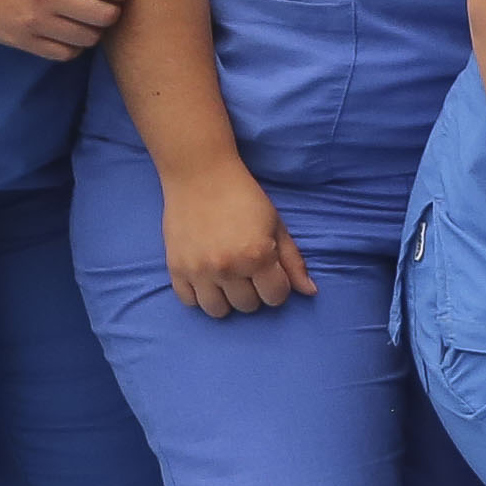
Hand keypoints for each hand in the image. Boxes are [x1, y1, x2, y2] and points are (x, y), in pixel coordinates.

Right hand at [0, 0, 127, 59]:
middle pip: (105, 17)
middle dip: (112, 11)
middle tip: (103, 4)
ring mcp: (34, 23)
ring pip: (88, 39)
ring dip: (93, 30)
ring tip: (84, 18)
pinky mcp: (22, 42)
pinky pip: (65, 54)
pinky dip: (74, 46)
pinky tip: (67, 32)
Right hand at [159, 161, 312, 319]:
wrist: (200, 175)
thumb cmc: (244, 197)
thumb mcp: (276, 226)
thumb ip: (293, 261)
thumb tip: (310, 292)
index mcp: (257, 256)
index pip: (275, 297)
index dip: (277, 286)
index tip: (270, 272)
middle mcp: (227, 267)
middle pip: (248, 306)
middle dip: (254, 292)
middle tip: (248, 271)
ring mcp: (198, 270)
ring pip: (217, 311)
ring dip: (227, 299)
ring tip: (228, 279)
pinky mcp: (176, 268)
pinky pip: (189, 301)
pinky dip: (199, 295)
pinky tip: (207, 278)